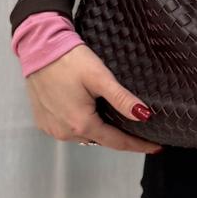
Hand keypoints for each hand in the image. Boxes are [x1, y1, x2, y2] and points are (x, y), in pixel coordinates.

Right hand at [25, 43, 163, 153]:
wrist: (39, 50)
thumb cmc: (71, 61)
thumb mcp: (100, 77)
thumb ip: (121, 99)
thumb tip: (144, 116)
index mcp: (81, 124)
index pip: (117, 142)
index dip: (138, 145)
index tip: (157, 147)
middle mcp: (65, 132)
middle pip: (101, 139)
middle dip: (121, 136)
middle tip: (142, 131)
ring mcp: (52, 129)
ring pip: (85, 135)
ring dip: (101, 130)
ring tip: (119, 122)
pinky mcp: (44, 122)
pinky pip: (70, 129)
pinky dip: (84, 124)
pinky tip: (92, 113)